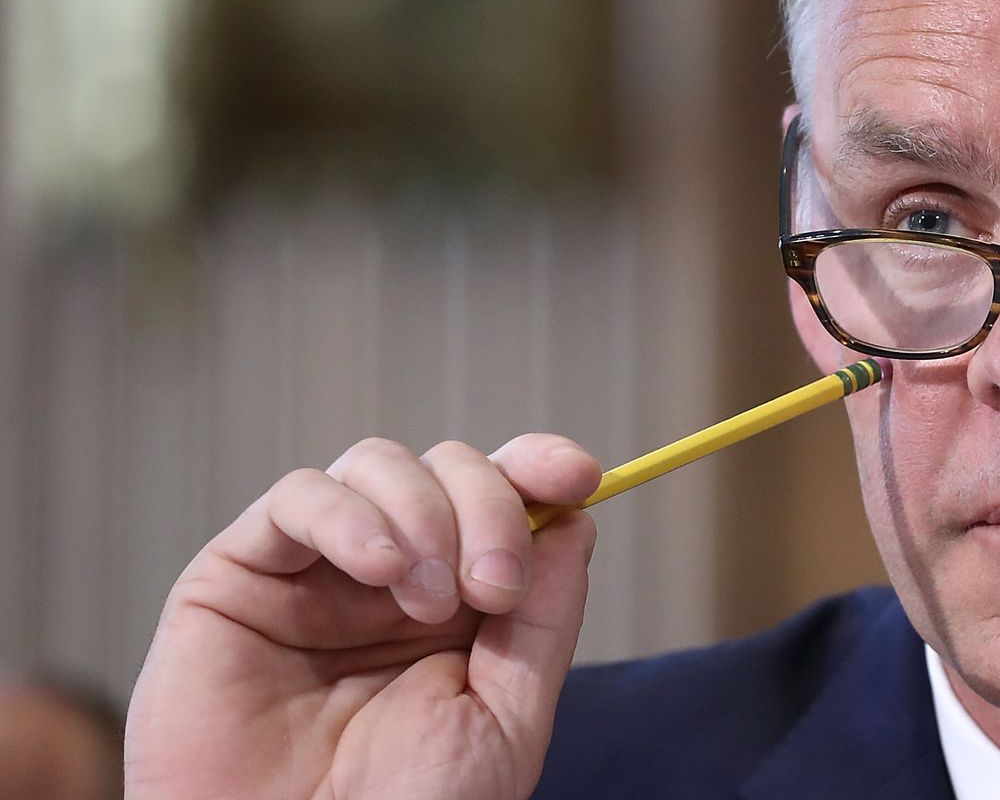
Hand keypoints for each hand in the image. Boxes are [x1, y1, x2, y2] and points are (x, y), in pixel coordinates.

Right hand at [125, 434, 602, 799]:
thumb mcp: (505, 718)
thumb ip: (543, 617)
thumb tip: (574, 518)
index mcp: (463, 603)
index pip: (506, 496)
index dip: (539, 465)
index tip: (578, 477)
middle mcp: (393, 577)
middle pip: (450, 469)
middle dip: (488, 507)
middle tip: (492, 587)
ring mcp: (316, 572)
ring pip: (377, 465)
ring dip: (423, 513)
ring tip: (428, 603)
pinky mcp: (237, 578)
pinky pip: (296, 497)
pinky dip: (348, 514)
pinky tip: (380, 568)